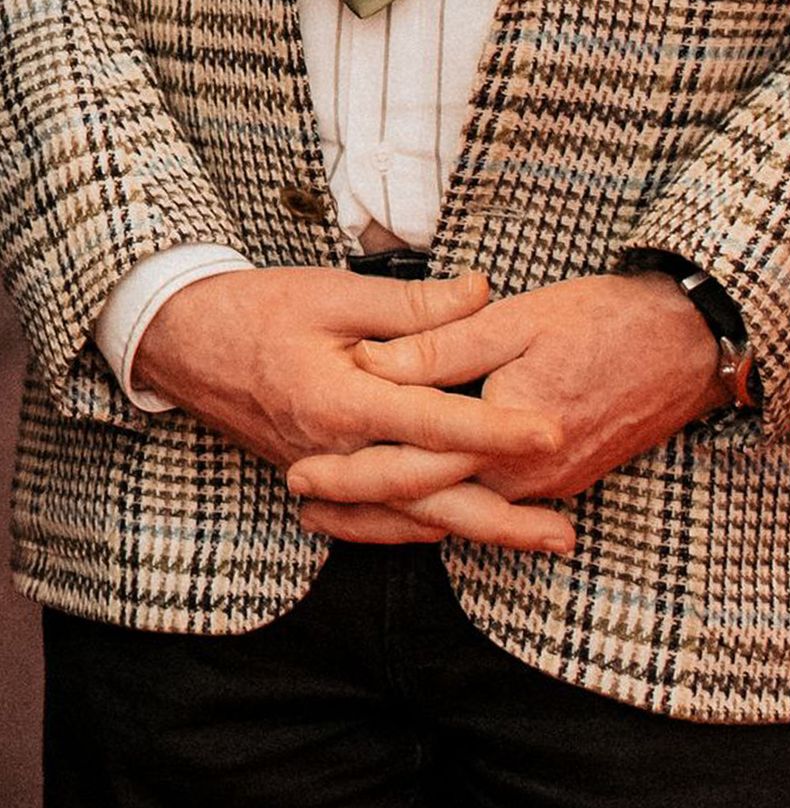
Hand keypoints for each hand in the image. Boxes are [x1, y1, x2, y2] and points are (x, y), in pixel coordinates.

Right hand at [134, 269, 568, 548]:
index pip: (434, 425)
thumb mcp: (335, 293)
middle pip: (426, 496)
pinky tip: (451, 534)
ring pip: (402, 517)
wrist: (180, 341)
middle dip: (500, 517)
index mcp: (342, 400)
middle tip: (565, 534)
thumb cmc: (258, 310)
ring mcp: (320, 470)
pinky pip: (365, 519)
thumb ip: (413, 305)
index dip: (497, 433)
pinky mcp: (312, 476)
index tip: (553, 434)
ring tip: (532, 542)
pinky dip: (408, 531)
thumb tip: (484, 291)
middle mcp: (333, 449)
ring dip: (469, 533)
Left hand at [286, 273, 721, 550]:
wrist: (694, 344)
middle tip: (301, 502)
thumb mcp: (519, 319)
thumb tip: (371, 364)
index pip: (412, 464)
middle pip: (426, 502)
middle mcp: (526, 477)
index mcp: (507, 435)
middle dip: (359, 507)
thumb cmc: (610, 321)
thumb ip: (442, 344)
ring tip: (336, 511)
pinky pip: (491, 506)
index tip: (300, 470)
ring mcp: (549, 487)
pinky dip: (444, 507)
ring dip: (395, 514)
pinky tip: (414, 501)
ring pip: (458, 511)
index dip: (351, 469)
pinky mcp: (564, 484)